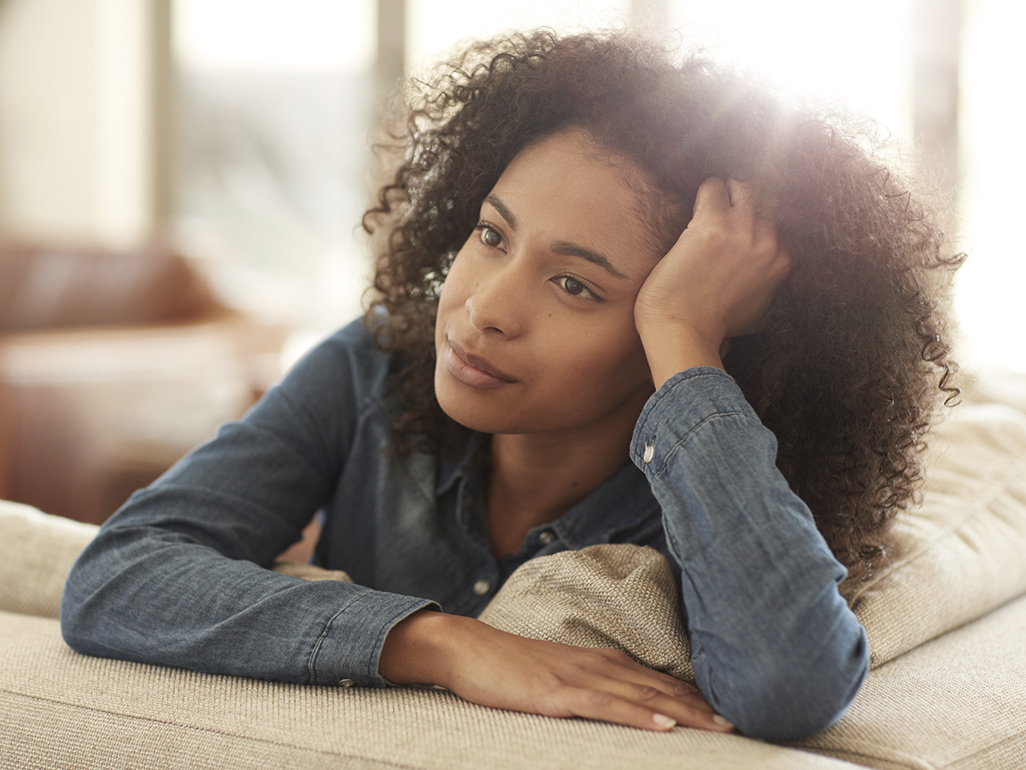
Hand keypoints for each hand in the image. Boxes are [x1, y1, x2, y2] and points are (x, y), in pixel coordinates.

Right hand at [379, 610, 733, 732]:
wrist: (468, 649)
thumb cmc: (511, 668)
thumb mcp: (559, 676)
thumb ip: (592, 687)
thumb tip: (624, 704)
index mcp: (600, 662)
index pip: (657, 684)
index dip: (694, 699)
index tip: (727, 713)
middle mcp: (598, 666)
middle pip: (659, 690)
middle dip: (701, 708)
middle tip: (740, 724)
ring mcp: (578, 678)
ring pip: (641, 698)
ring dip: (683, 713)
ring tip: (718, 726)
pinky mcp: (557, 694)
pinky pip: (605, 706)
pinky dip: (638, 717)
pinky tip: (663, 726)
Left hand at [634, 178, 790, 386]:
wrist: (683, 332)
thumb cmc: (712, 326)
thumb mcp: (758, 310)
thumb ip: (766, 286)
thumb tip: (763, 276)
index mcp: (781, 262)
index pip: (777, 222)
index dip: (757, 217)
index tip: (741, 218)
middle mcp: (767, 243)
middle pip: (763, 199)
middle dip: (745, 198)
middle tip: (726, 201)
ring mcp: (741, 231)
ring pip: (742, 187)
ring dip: (726, 189)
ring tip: (712, 197)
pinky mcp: (711, 224)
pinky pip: (713, 187)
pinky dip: (705, 190)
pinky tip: (697, 200)